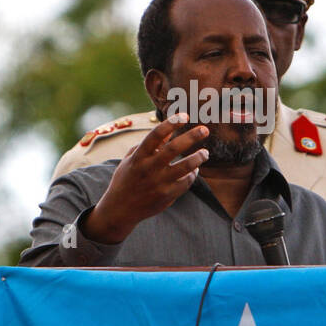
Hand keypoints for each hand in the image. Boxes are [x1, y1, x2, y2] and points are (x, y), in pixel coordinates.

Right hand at [83, 114, 209, 243]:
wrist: (120, 209)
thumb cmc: (126, 179)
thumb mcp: (132, 159)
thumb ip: (150, 145)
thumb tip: (169, 131)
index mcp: (139, 156)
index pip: (155, 135)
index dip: (171, 123)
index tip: (184, 116)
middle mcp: (149, 168)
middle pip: (173, 148)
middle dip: (192, 136)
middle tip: (205, 129)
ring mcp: (158, 183)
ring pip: (185, 166)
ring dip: (198, 157)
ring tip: (205, 153)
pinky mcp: (167, 195)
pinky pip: (186, 182)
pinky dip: (192, 174)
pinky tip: (194, 170)